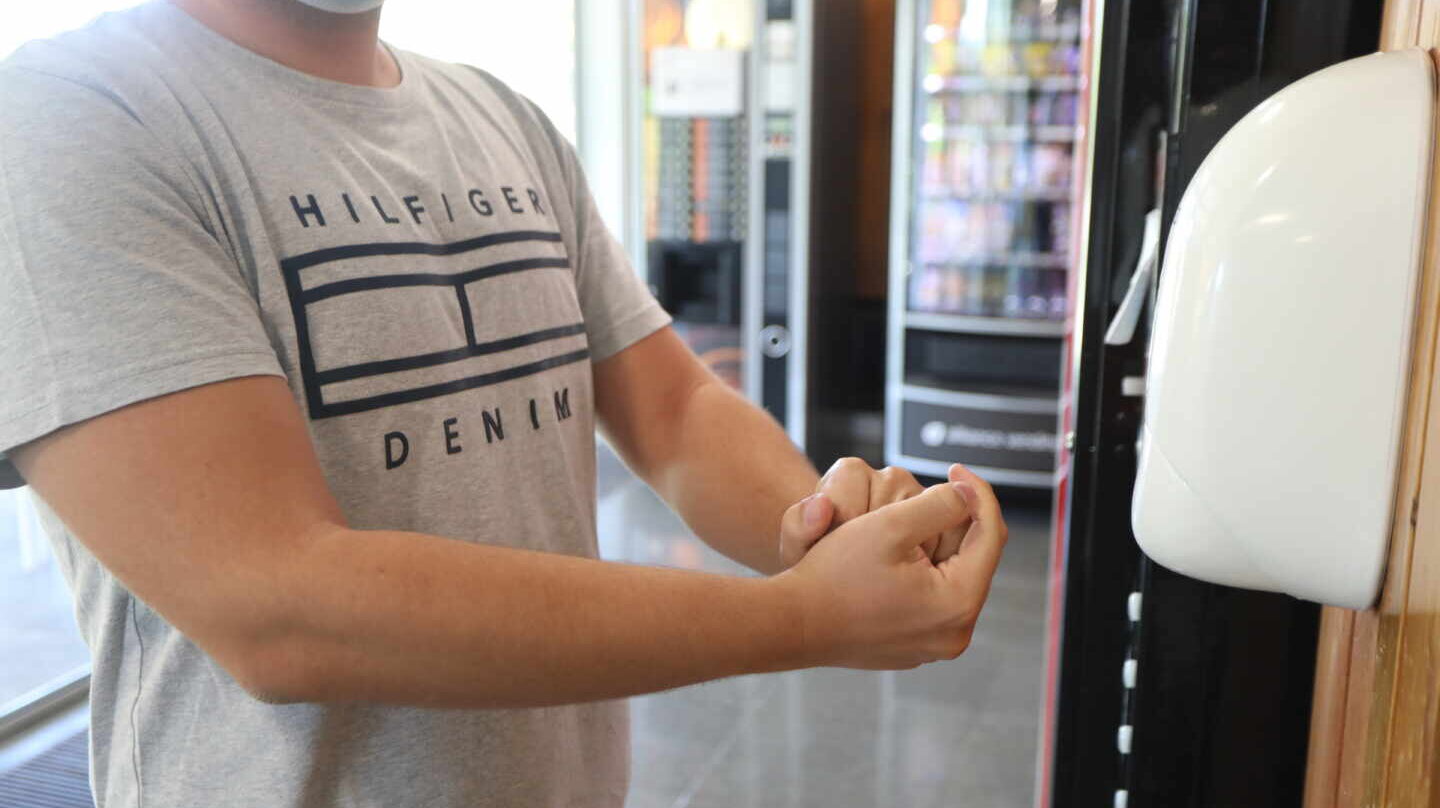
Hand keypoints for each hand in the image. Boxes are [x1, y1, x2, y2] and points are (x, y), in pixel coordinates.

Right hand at [772, 479, 1006, 669]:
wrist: (790, 623)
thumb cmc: (834, 575)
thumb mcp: (890, 524)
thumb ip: (940, 503)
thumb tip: (966, 495)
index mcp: (957, 603)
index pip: (990, 536)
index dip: (977, 494)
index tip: (956, 469)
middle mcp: (953, 634)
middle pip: (973, 560)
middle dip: (955, 522)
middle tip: (934, 493)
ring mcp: (932, 646)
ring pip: (952, 579)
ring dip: (938, 546)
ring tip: (910, 521)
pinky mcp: (913, 648)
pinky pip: (931, 600)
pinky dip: (922, 572)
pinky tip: (896, 555)